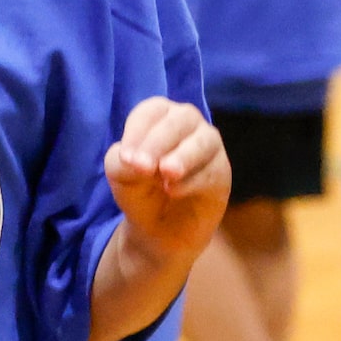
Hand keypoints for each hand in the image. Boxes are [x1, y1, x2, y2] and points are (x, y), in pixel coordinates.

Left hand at [104, 97, 230, 264]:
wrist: (158, 230)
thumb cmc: (139, 190)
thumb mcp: (120, 174)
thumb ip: (121, 162)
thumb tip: (138, 162)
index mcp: (159, 117)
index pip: (152, 111)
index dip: (138, 131)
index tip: (125, 159)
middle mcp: (187, 124)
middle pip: (181, 119)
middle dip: (159, 141)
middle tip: (142, 167)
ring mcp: (208, 146)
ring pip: (204, 141)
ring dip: (184, 156)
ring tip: (166, 173)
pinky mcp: (221, 172)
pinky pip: (212, 171)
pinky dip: (192, 181)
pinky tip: (174, 193)